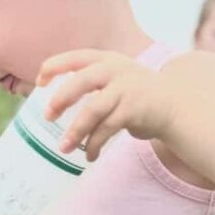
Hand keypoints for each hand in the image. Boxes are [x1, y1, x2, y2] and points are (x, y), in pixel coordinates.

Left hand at [36, 49, 177, 161]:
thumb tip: (53, 104)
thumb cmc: (135, 95)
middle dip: (62, 98)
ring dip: (76, 131)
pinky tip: (90, 156)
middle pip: (82, 81)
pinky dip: (95, 144)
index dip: (55, 66)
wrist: (175, 106)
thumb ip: (88, 84)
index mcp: (106, 60)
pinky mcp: (134, 109)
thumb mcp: (113, 80)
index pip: (76, 57)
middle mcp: (116, 70)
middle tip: (48, 116)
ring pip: (93, 110)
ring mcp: (126, 89)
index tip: (39, 81)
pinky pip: (107, 129)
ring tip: (64, 148)